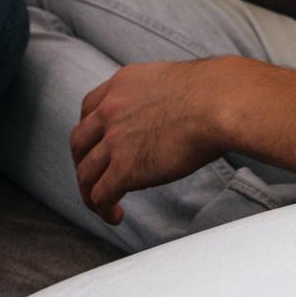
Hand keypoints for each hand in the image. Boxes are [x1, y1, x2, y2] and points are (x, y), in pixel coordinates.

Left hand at [68, 58, 236, 224]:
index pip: (89, 109)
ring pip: (85, 173)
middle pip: (79, 142)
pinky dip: (103, 209)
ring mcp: (114, 140)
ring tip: (103, 206)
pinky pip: (101, 194)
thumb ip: (155, 98)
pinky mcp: (125, 168)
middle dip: (82, 162)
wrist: (216, 103)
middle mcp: (110, 110)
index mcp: (120, 85)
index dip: (90, 131)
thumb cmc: (210, 93)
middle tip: (94, 177)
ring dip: (90, 192)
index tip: (98, 145)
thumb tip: (166, 114)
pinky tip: (116, 214)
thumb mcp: (169, 82)